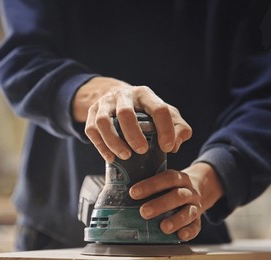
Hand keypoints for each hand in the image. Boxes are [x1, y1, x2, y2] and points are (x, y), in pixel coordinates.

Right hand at [76, 77, 191, 162]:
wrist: (117, 96)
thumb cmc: (146, 111)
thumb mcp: (166, 114)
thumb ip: (179, 128)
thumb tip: (174, 145)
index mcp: (145, 94)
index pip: (159, 109)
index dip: (165, 130)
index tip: (167, 148)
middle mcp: (123, 95)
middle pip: (125, 113)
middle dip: (133, 135)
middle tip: (142, 151)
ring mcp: (104, 103)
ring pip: (103, 121)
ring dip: (113, 141)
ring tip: (125, 156)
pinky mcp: (92, 112)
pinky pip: (91, 129)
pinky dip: (100, 146)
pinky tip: (111, 158)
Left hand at [129, 162, 223, 240]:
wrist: (200, 188)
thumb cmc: (172, 187)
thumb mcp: (163, 181)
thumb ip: (148, 185)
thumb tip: (119, 192)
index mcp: (179, 178)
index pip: (167, 178)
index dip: (150, 185)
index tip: (133, 193)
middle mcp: (188, 191)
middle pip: (177, 196)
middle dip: (160, 204)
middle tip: (143, 212)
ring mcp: (195, 205)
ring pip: (188, 212)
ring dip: (176, 220)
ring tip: (163, 227)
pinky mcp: (198, 219)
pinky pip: (197, 226)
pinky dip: (189, 231)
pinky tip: (180, 235)